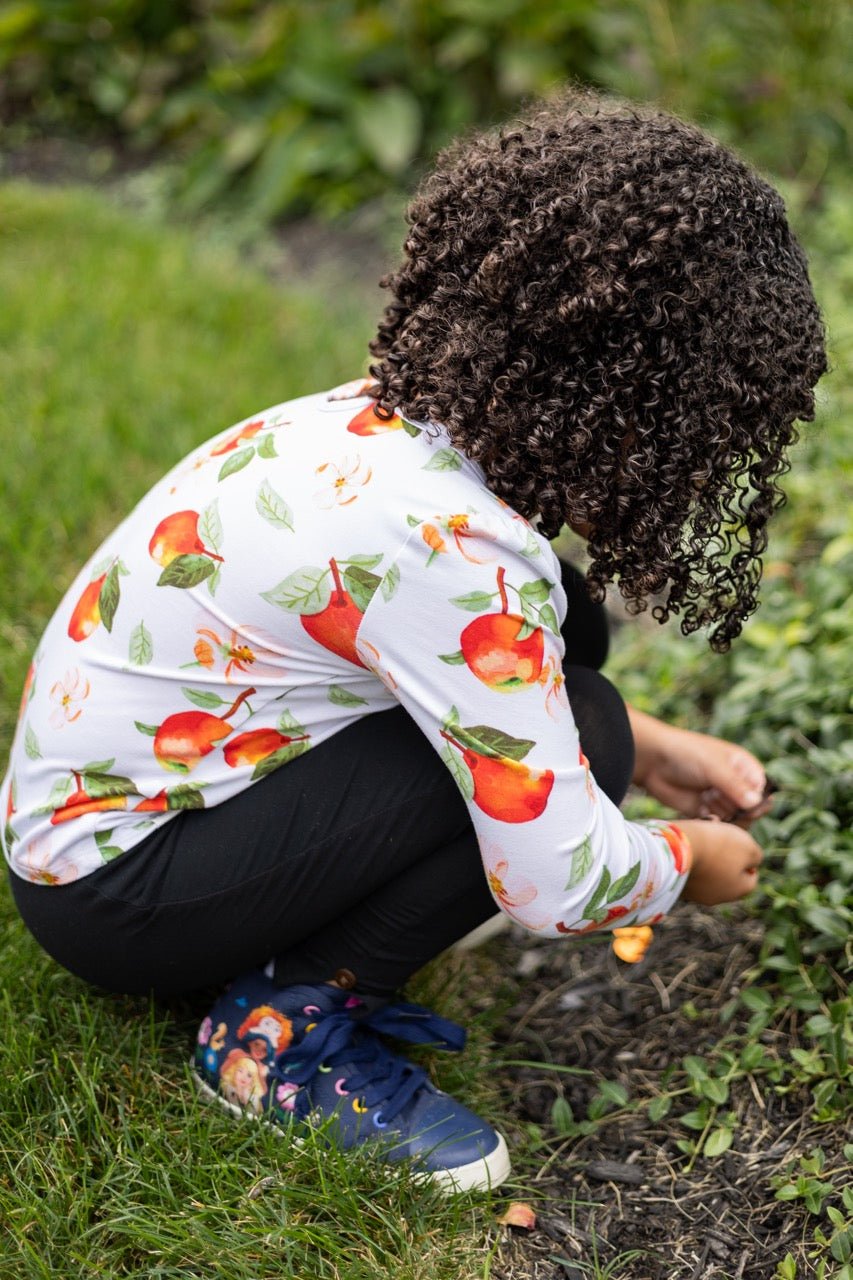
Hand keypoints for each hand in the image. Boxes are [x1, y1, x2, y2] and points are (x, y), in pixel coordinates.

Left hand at [627, 707, 772, 826]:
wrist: (652, 761)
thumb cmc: (685, 754)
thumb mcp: (713, 766)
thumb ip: (734, 785)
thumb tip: (757, 803)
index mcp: (743, 767)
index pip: (763, 789)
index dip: (759, 801)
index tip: (749, 808)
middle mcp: (735, 784)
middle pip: (752, 809)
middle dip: (741, 812)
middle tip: (726, 809)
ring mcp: (720, 798)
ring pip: (736, 820)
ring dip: (726, 818)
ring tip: (710, 806)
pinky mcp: (705, 812)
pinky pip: (719, 826)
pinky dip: (714, 825)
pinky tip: (704, 816)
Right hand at [678, 819, 763, 904]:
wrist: (676, 847)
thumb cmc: (717, 845)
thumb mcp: (747, 846)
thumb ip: (756, 856)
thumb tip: (753, 862)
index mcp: (739, 890)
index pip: (751, 877)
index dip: (748, 858)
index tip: (738, 842)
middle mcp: (718, 897)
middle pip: (728, 873)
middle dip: (725, 853)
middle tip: (719, 832)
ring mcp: (695, 893)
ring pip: (707, 870)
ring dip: (707, 852)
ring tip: (701, 829)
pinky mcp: (676, 885)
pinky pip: (688, 870)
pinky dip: (690, 856)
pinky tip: (686, 840)